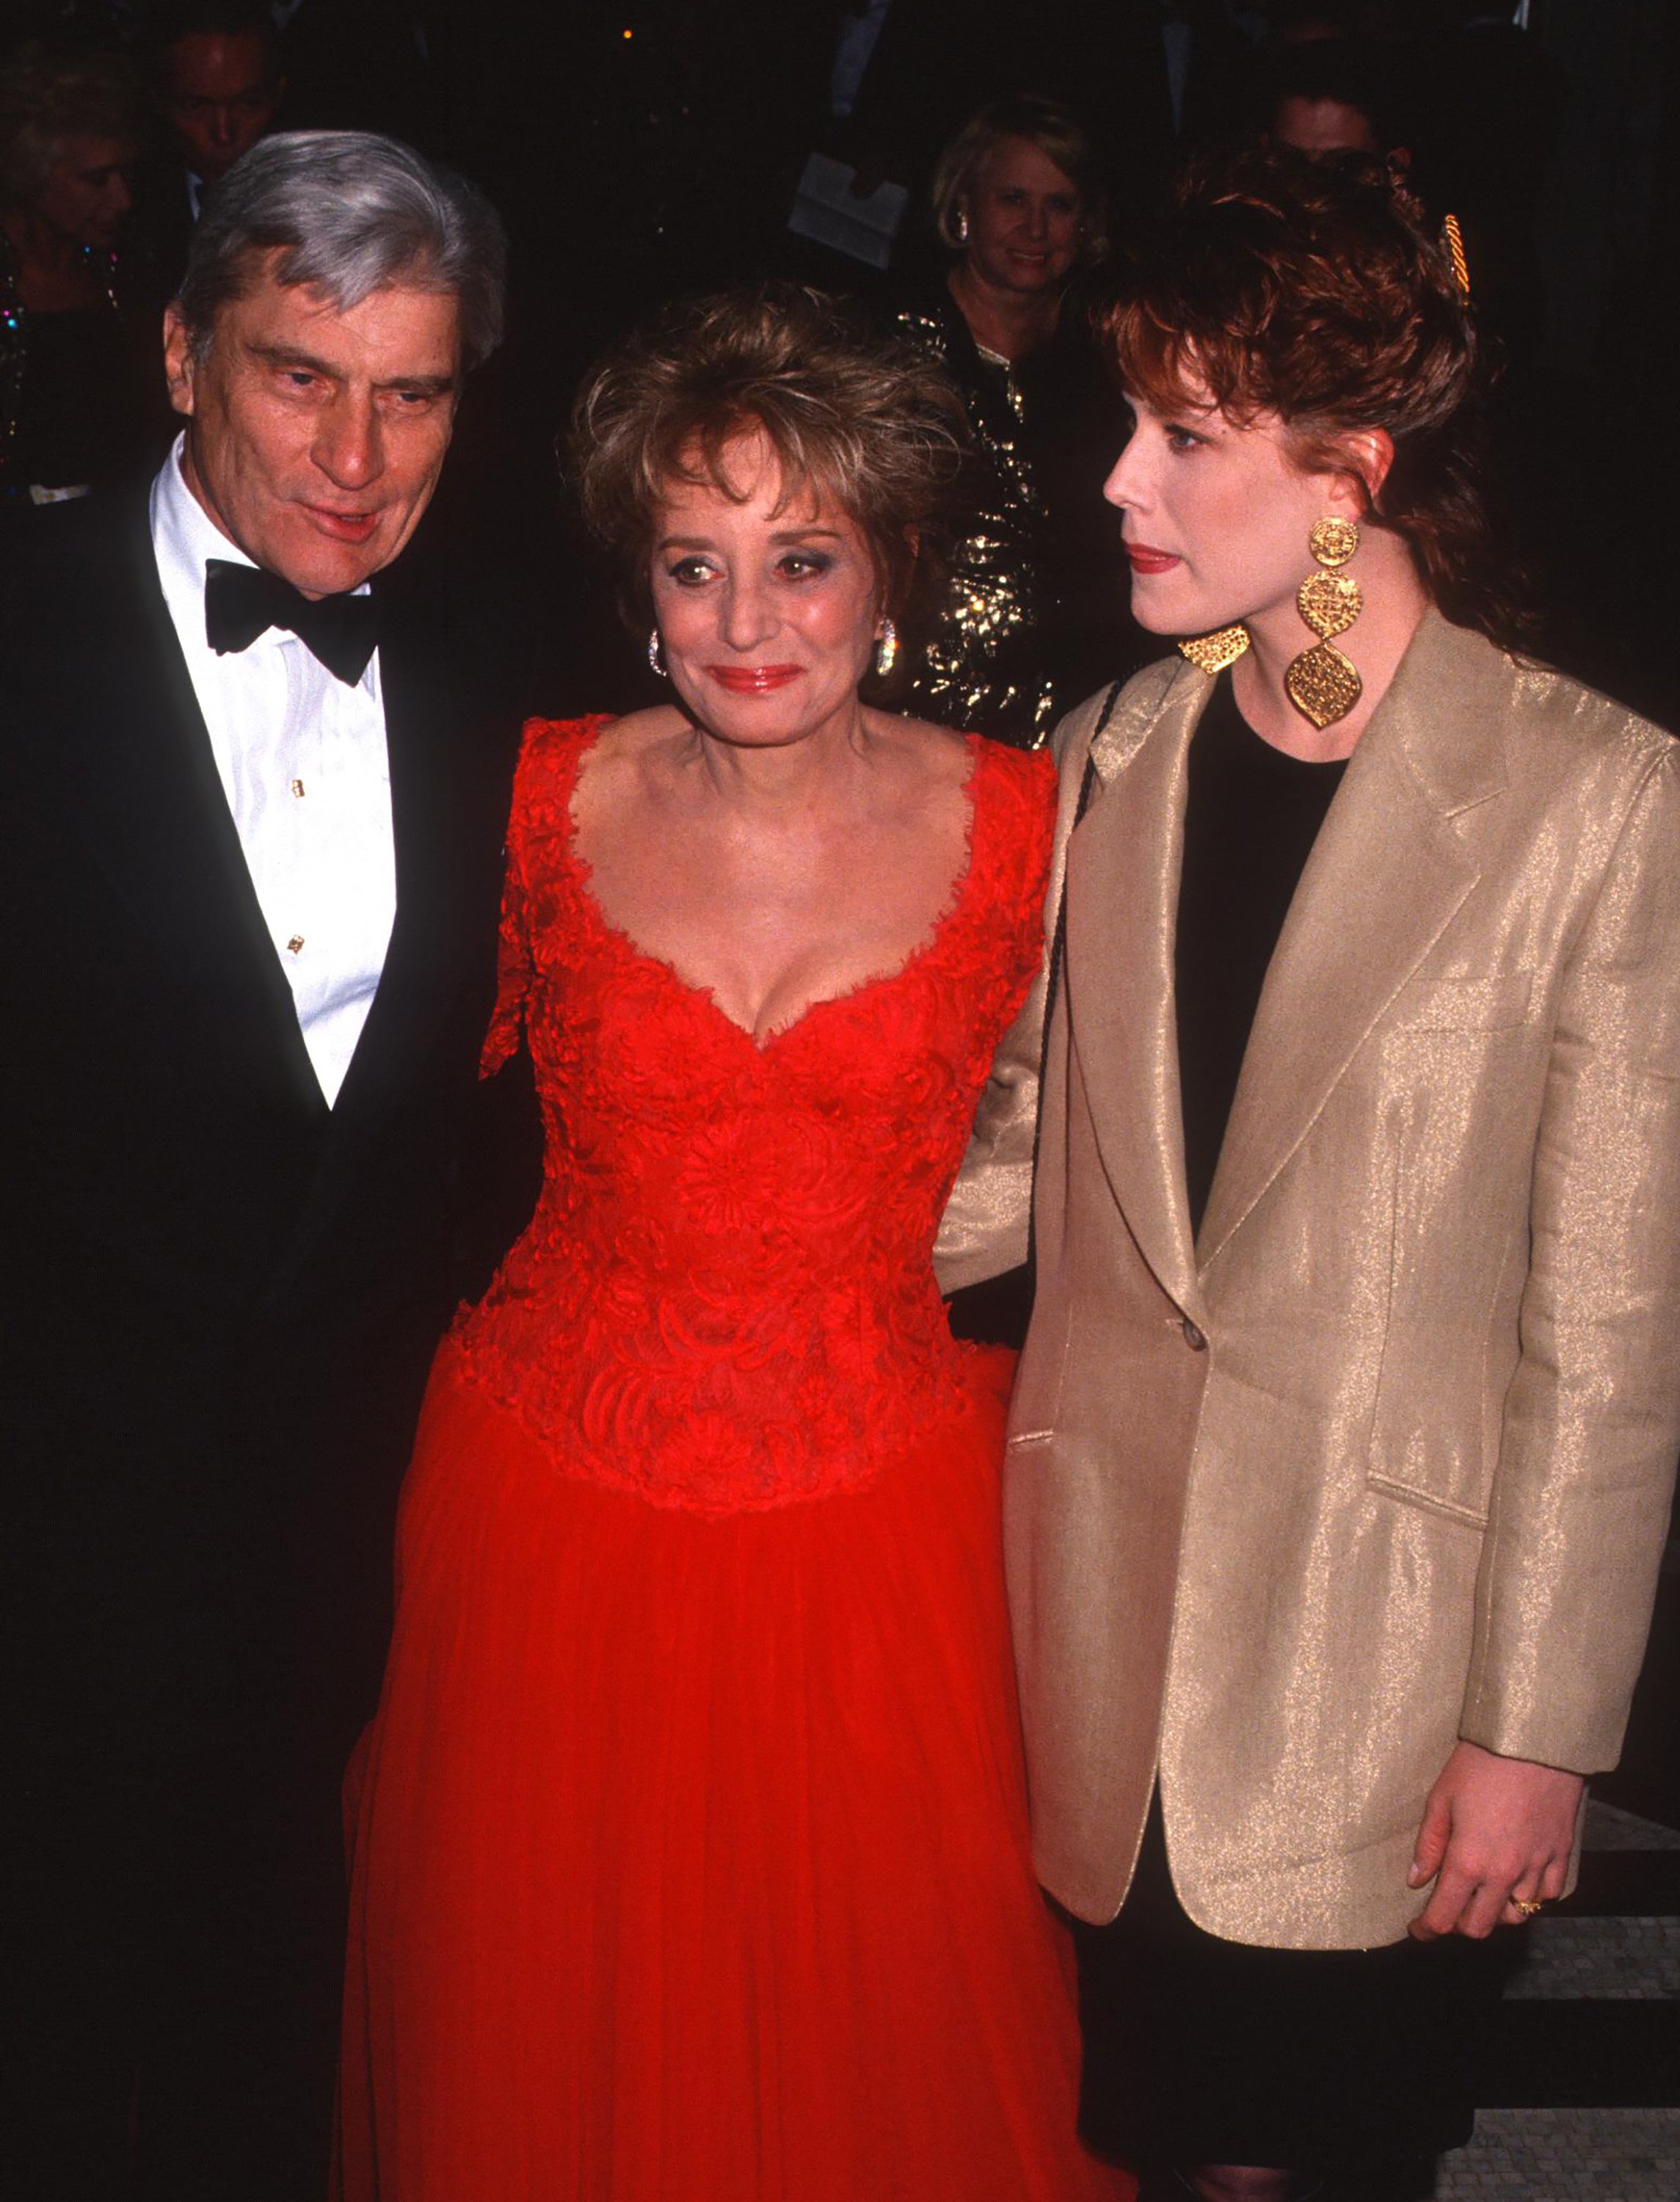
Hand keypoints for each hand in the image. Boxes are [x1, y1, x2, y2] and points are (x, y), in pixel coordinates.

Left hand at [1406, 1741, 1582, 1939]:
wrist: (1534, 1741)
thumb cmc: (1481, 1763)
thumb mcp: (1441, 1798)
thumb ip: (1429, 1844)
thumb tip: (1416, 1879)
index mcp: (1469, 1862)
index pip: (1445, 1916)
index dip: (1428, 1929)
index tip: (1418, 1928)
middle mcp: (1504, 1874)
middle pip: (1480, 1925)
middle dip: (1459, 1924)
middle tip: (1448, 1906)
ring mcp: (1536, 1867)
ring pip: (1517, 1915)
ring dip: (1496, 1912)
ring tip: (1482, 1893)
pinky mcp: (1561, 1854)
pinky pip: (1549, 1895)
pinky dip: (1532, 1896)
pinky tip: (1519, 1881)